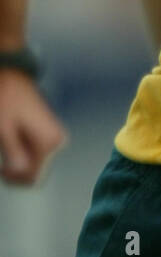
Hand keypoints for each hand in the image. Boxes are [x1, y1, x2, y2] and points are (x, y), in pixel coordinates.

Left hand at [0, 70, 67, 184]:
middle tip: (2, 163)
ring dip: (20, 162)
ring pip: (37, 164)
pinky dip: (23, 153)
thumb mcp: (4, 128)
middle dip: (18, 171)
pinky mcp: (50, 133)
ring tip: (5, 149)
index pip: (35, 178)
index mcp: (49, 143)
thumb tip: (20, 171)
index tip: (1, 170)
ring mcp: (55, 137)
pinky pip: (37, 153)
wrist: (13, 76)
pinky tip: (11, 142)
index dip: (15, 180)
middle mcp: (58, 142)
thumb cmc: (6, 98)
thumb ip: (13, 153)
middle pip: (37, 172)